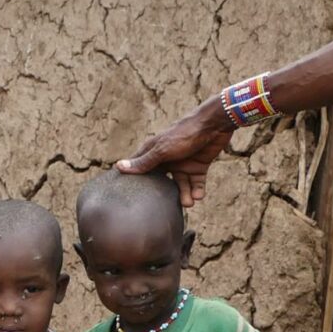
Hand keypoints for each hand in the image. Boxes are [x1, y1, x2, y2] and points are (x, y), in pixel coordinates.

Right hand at [117, 107, 236, 209]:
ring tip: (189, 203)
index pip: (140, 168)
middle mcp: (167, 160)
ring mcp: (183, 164)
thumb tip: (119, 167)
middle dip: (166, 195)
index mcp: (154, 152)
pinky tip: (198, 196)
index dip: (136, 180)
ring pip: (181, 185)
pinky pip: (196, 183)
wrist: (214, 125)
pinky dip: (197, 190)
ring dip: (185, 195)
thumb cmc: (184, 134)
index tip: (130, 197)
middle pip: (162, 182)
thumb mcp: (162, 151)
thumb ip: (143, 162)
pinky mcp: (198, 166)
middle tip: (168, 206)